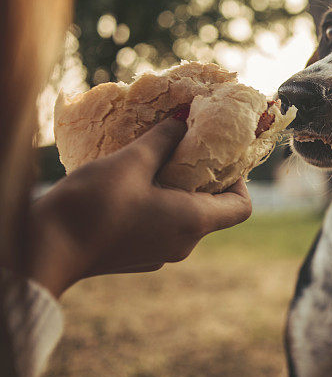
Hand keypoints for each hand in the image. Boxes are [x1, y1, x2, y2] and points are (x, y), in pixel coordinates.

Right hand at [24, 119, 251, 296]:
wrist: (44, 250)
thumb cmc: (93, 205)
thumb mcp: (131, 161)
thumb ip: (164, 139)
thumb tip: (184, 120)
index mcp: (193, 223)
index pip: (241, 207)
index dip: (239, 180)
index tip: (218, 156)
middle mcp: (183, 244)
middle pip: (214, 210)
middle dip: (203, 177)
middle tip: (185, 148)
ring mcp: (160, 255)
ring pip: (185, 217)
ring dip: (178, 189)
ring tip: (154, 161)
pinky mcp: (137, 256)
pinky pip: (161, 226)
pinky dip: (158, 204)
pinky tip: (133, 183)